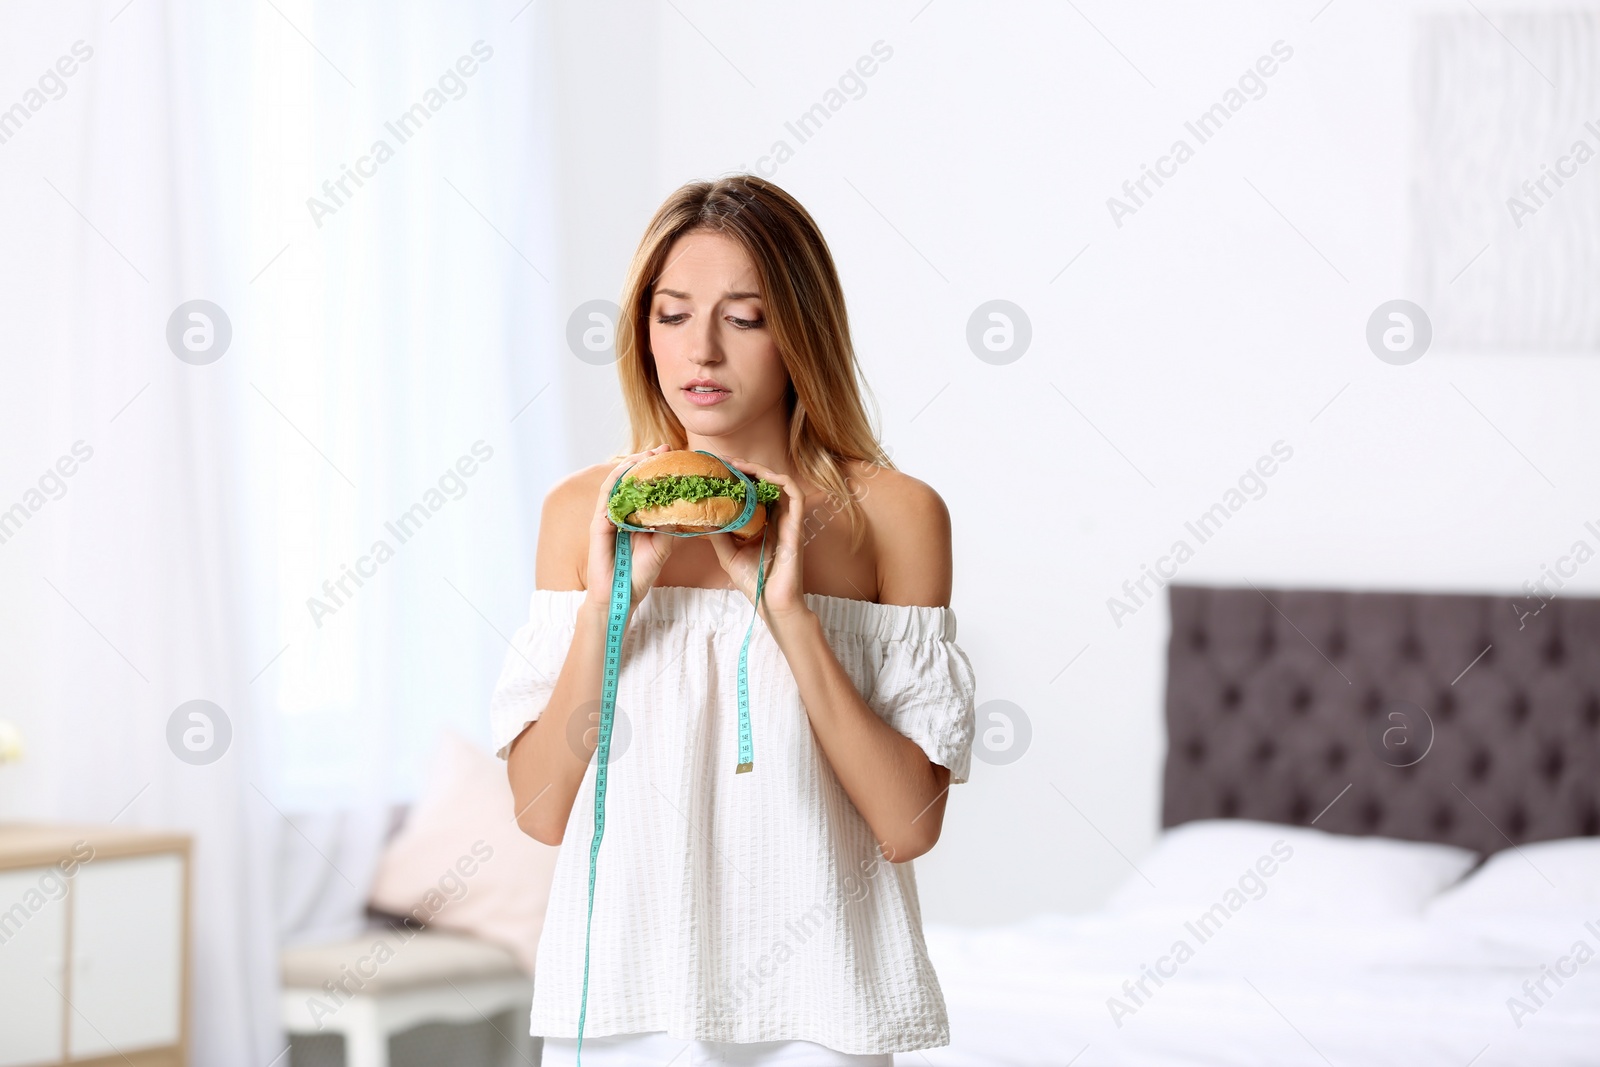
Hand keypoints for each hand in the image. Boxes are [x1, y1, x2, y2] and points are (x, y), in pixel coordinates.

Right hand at [584, 444, 676, 612]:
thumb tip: (685, 505)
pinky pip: (606, 498)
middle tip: (664, 449)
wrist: (622, 596)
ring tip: (647, 455)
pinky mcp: (598, 525)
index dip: (658, 470)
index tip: (675, 456)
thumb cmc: (640, 573)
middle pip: (631, 479)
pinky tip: (627, 471)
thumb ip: (670, 525)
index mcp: (636, 516)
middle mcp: (622, 512)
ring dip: (631, 466)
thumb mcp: (663, 546)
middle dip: (646, 461)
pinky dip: (616, 483)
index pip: (646, 487)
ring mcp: (608, 517)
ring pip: (617, 483)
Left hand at [707, 456, 810, 625]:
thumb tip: (700, 516)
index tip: (718, 467)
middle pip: (765, 482)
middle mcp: (777, 517)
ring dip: (761, 470)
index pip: (752, 491)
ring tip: (739, 465)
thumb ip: (718, 534)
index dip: (738, 476)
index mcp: (762, 522)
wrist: (771, 602)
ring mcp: (788, 520)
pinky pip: (795, 495)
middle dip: (746, 468)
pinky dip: (781, 481)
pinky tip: (762, 476)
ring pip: (780, 483)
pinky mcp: (797, 525)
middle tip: (724, 461)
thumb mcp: (727, 553)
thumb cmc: (753, 581)